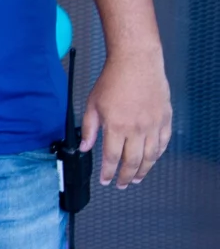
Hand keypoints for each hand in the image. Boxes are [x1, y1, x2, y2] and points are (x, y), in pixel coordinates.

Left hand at [80, 48, 171, 187]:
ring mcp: (153, 124)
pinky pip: (164, 143)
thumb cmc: (113, 80)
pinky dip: (158, 154)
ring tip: (137, 178)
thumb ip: (89, 129)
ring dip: (143, 170)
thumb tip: (85, 147)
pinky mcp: (165, 119)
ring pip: (150, 156)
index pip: (112, 158)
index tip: (106, 180)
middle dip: (126, 177)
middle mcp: (137, 128)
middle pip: (132, 162)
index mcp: (116, 126)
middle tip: (122, 185)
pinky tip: (152, 159)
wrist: (136, 63)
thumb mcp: (92, 104)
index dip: (108, 173)